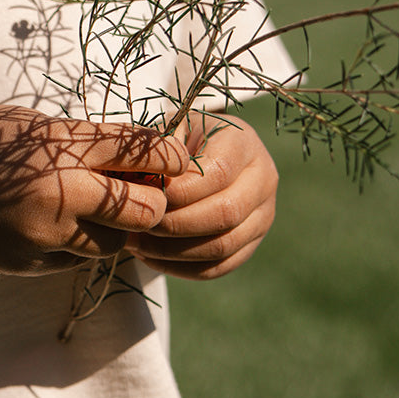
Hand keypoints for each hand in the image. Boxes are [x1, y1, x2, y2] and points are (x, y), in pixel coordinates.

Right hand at [0, 107, 187, 276]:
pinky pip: (77, 260)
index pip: (143, 153)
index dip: (172, 158)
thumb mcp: (32, 125)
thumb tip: (145, 153)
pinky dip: (79, 245)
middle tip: (144, 192)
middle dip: (152, 203)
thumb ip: (85, 140)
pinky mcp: (28, 264)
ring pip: (114, 244)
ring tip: (91, 208)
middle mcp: (55, 193)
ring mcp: (41, 235)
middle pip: (144, 210)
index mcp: (57, 147)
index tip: (178, 159)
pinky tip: (54, 225)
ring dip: (115, 229)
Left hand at [125, 114, 278, 280]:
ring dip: (173, 251)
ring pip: (222, 246)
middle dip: (175, 224)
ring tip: (136, 243)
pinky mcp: (251, 242)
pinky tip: (149, 257)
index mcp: (243, 143)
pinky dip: (180, 267)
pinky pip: (218, 267)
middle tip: (139, 224)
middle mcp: (262, 179)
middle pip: (226, 213)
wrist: (200, 150)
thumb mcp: (170, 130)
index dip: (180, 191)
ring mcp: (262, 214)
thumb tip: (146, 185)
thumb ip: (161, 151)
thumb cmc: (178, 138)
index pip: (218, 173)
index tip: (146, 197)